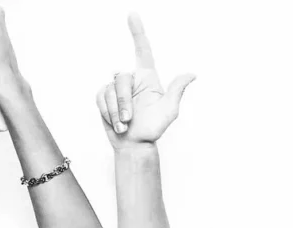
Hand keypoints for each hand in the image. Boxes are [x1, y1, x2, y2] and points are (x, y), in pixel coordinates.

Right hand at [96, 13, 195, 148]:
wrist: (134, 146)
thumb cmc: (153, 129)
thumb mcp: (169, 111)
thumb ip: (176, 90)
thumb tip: (192, 74)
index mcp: (148, 79)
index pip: (142, 51)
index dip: (137, 33)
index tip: (132, 15)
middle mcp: (132, 80)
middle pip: (121, 77)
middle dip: (123, 101)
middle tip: (129, 120)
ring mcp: (116, 88)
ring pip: (109, 89)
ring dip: (116, 111)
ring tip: (124, 125)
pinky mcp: (104, 97)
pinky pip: (100, 98)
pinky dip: (107, 113)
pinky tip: (115, 123)